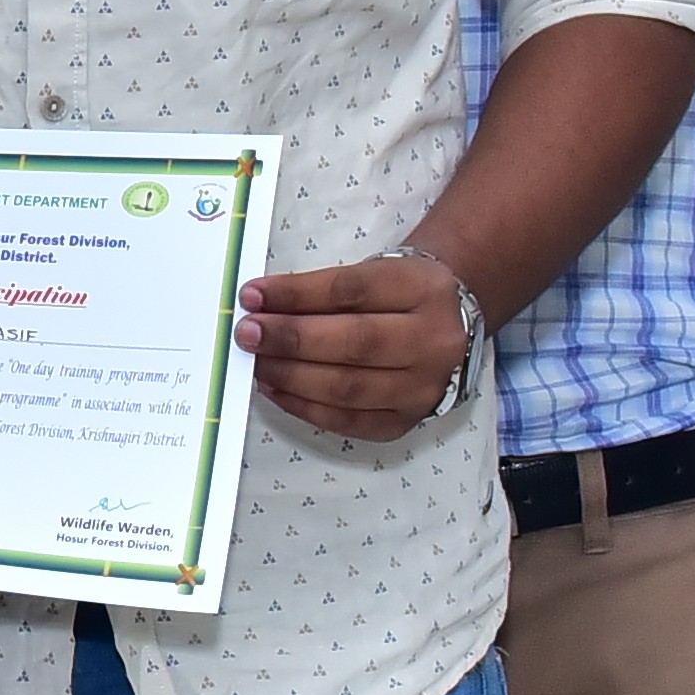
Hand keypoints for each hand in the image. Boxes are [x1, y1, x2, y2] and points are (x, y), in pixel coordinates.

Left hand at [238, 248, 479, 438]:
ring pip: (349, 387)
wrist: (447, 327)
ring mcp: (423, 388)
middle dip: (291, 339)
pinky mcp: (406, 421)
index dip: (297, 294)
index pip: (352, 290)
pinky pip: (348, 420)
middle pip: (355, 342)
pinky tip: (274, 388)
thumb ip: (322, 290)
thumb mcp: (374, 274)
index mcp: (425, 290)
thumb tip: (260, 307)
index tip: (252, 295)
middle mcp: (433, 342)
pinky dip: (304, 406)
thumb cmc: (397, 295)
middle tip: (247, 332)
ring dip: (291, 375)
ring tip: (256, 361)